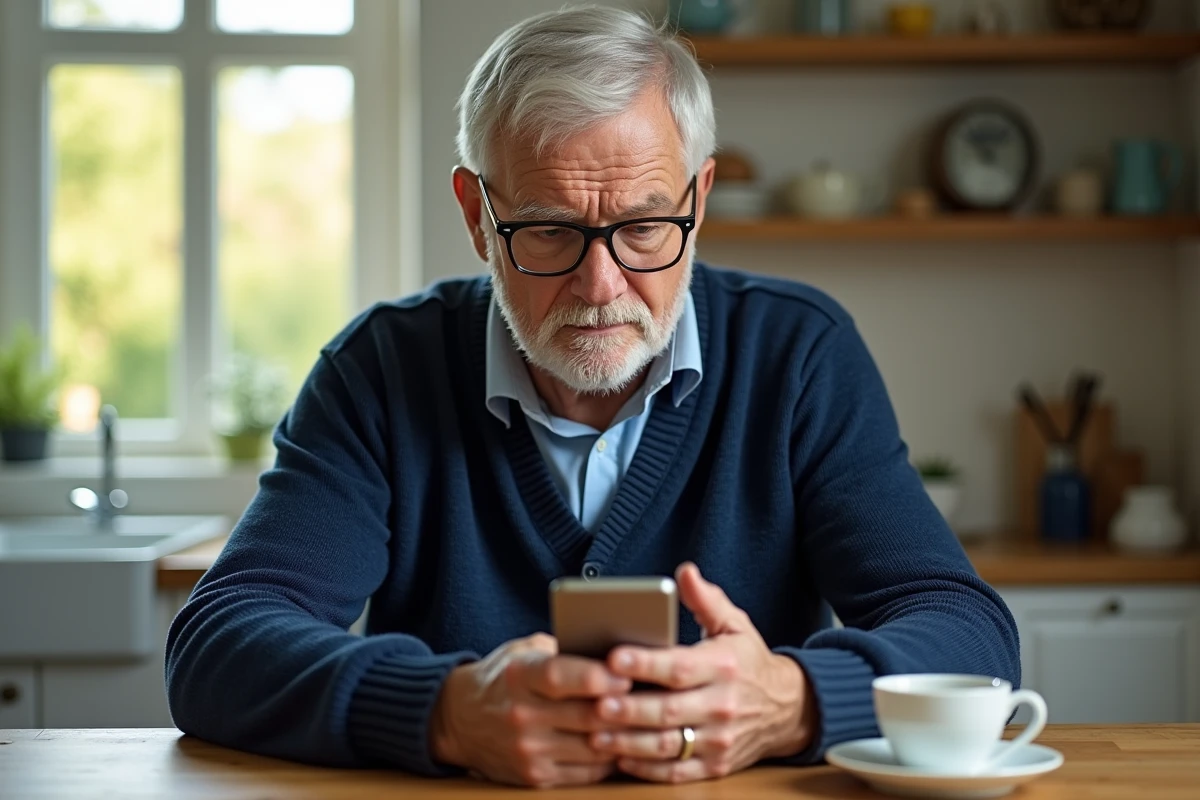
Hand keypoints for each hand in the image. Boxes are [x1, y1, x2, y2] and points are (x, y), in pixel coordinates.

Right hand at [429, 632, 631, 787]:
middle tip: (654, 698)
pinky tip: (624, 743)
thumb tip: (616, 651)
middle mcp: (521, 714)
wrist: (458, 719)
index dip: (597, 676)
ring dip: (625, 735)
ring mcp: (528, 750)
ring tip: (648, 721)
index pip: (559, 676)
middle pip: (585, 715)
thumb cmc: (503, 678)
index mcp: (519, 676)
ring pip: (593, 747)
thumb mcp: (524, 652)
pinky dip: (610, 758)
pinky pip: (587, 772)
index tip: (627, 673)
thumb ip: (564, 650)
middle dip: (624, 708)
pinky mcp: (535, 776)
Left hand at [591, 563, 816, 782]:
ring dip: (630, 743)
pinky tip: (620, 759)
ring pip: (669, 746)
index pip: (680, 666)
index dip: (646, 662)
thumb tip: (685, 572)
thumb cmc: (748, 662)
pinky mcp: (716, 766)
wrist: (789, 709)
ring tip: (596, 735)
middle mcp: (722, 705)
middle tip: (596, 703)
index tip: (614, 656)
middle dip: (631, 708)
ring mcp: (720, 740)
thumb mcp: (734, 625)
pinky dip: (647, 769)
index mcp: (724, 666)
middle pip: (670, 710)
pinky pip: (678, 773)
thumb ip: (706, 600)